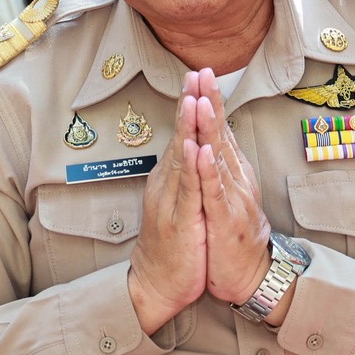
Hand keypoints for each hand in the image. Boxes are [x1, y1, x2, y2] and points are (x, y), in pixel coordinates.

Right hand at [127, 91, 206, 332]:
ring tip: (193, 97)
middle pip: (179, 136)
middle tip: (194, 72)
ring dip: (187, 127)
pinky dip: (191, 168)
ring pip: (181, 158)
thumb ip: (185, 174)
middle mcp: (168, 183)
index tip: (197, 74)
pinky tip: (194, 148)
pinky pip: (187, 191)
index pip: (183, 133)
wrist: (157, 282)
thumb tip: (190, 146)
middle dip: (188, 103)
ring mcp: (172, 200)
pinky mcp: (180, 221)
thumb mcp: (181, 201)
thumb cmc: (174, 243)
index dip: (190, 103)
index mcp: (172, 177)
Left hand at [188, 70, 271, 304]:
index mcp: (233, 172)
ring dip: (209, 127)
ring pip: (218, 157)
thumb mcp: (229, 193)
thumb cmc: (234, 235)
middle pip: (222, 134)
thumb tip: (218, 137)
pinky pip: (215, 191)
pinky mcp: (225, 220)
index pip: (221, 129)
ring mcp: (232, 198)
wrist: (249, 276)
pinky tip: (201, 150)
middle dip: (211, 102)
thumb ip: (224, 166)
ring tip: (199, 99)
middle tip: (204, 73)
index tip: (201, 73)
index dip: (211, 101)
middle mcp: (236, 179)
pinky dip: (208, 170)